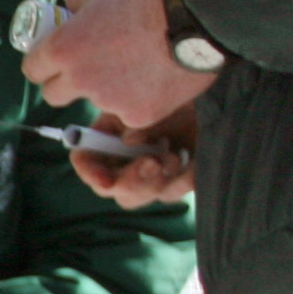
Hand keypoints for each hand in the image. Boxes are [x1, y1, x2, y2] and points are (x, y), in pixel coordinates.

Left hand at [28, 0, 220, 130]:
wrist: (198, 19)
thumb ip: (86, 4)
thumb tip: (72, 3)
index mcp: (65, 48)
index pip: (33, 69)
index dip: (42, 64)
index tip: (52, 61)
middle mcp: (80, 80)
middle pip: (54, 95)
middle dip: (65, 85)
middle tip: (87, 70)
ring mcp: (109, 102)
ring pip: (97, 102)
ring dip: (107, 90)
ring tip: (138, 65)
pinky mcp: (138, 116)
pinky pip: (130, 112)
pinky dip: (139, 100)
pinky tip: (159, 79)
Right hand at [75, 102, 196, 208]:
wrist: (206, 100)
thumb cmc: (171, 96)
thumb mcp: (150, 101)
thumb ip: (136, 120)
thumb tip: (130, 140)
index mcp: (107, 136)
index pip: (86, 160)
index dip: (90, 172)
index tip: (107, 181)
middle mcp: (120, 160)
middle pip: (111, 188)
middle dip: (130, 181)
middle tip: (151, 163)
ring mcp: (146, 175)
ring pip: (138, 196)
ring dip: (156, 180)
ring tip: (174, 156)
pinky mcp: (171, 182)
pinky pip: (170, 194)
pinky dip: (180, 181)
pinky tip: (190, 164)